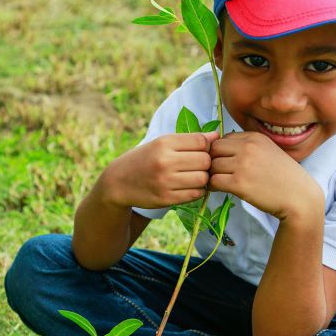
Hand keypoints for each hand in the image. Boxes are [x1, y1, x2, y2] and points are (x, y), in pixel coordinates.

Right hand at [98, 132, 218, 209]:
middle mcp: (164, 162)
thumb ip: (189, 140)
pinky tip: (188, 186)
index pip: (201, 142)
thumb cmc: (144, 159)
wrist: (119, 182)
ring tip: (194, 175)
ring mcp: (165, 182)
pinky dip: (196, 190)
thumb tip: (216, 135)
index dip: (207, 146)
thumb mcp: (161, 143)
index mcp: (164, 143)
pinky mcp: (166, 199)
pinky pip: (195, 194)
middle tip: (199, 165)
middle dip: (206, 163)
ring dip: (203, 178)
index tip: (200, 150)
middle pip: (205, 161)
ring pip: (203, 179)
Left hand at [209, 132, 322, 219]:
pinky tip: (220, 190)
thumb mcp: (268, 151)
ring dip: (212, 175)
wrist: (299, 198)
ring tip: (220, 182)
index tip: (225, 163)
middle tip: (218, 173)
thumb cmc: (283, 177)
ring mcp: (243, 165)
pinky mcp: (239, 183)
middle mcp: (248, 147)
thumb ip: (247, 146)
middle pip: (214, 150)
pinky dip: (213, 186)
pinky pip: (213, 181)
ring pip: (212, 166)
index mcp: (254, 137)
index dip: (220, 152)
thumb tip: (220, 147)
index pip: (223, 139)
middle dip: (213, 161)